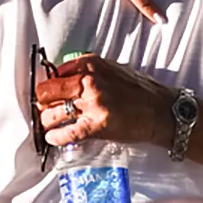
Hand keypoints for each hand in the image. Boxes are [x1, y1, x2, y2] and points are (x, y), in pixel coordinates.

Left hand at [35, 54, 178, 150]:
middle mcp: (89, 81)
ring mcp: (92, 103)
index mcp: (90, 64)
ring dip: (46, 122)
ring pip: (51, 113)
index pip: (54, 72)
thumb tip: (62, 79)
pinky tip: (53, 138)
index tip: (48, 94)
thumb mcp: (111, 70)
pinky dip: (55, 137)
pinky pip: (66, 132)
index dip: (48, 85)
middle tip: (43, 110)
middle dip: (41, 103)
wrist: (161, 111)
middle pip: (47, 91)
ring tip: (49, 125)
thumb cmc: (139, 92)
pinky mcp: (97, 125)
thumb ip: (87, 72)